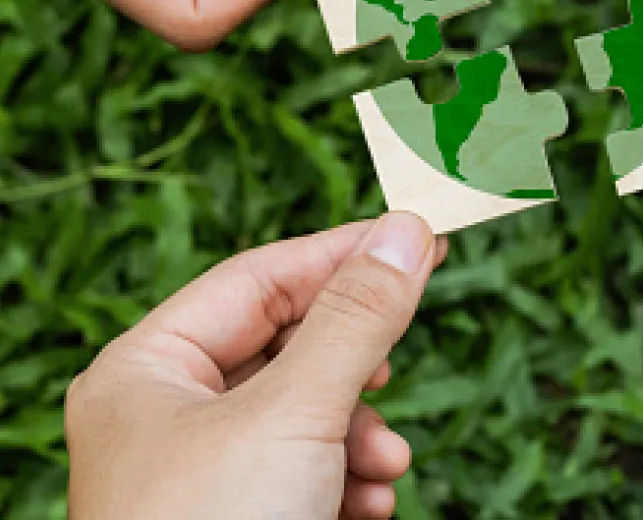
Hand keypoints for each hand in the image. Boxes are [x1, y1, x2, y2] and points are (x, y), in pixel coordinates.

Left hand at [66, 214, 445, 518]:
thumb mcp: (296, 413)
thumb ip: (356, 317)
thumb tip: (407, 231)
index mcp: (147, 370)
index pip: (261, 277)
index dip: (342, 253)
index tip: (417, 238)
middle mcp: (166, 414)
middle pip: (284, 346)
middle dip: (354, 363)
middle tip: (403, 357)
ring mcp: (199, 472)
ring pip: (302, 411)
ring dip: (358, 431)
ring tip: (388, 463)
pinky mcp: (236, 516)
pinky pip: (302, 466)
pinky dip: (346, 477)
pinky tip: (370, 503)